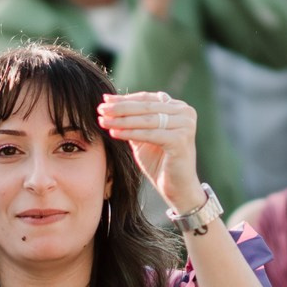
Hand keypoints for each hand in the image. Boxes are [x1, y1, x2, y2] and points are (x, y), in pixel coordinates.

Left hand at [96, 91, 201, 210]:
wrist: (177, 188)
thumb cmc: (159, 162)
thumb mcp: (143, 136)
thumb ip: (133, 120)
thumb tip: (109, 102)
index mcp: (178, 108)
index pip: (147, 98)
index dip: (125, 99)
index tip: (105, 100)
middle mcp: (185, 113)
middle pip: (146, 106)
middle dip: (121, 108)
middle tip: (101, 109)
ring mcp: (185, 125)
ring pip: (147, 120)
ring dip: (122, 120)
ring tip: (103, 121)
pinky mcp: (181, 140)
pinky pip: (150, 134)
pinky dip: (131, 133)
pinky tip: (114, 133)